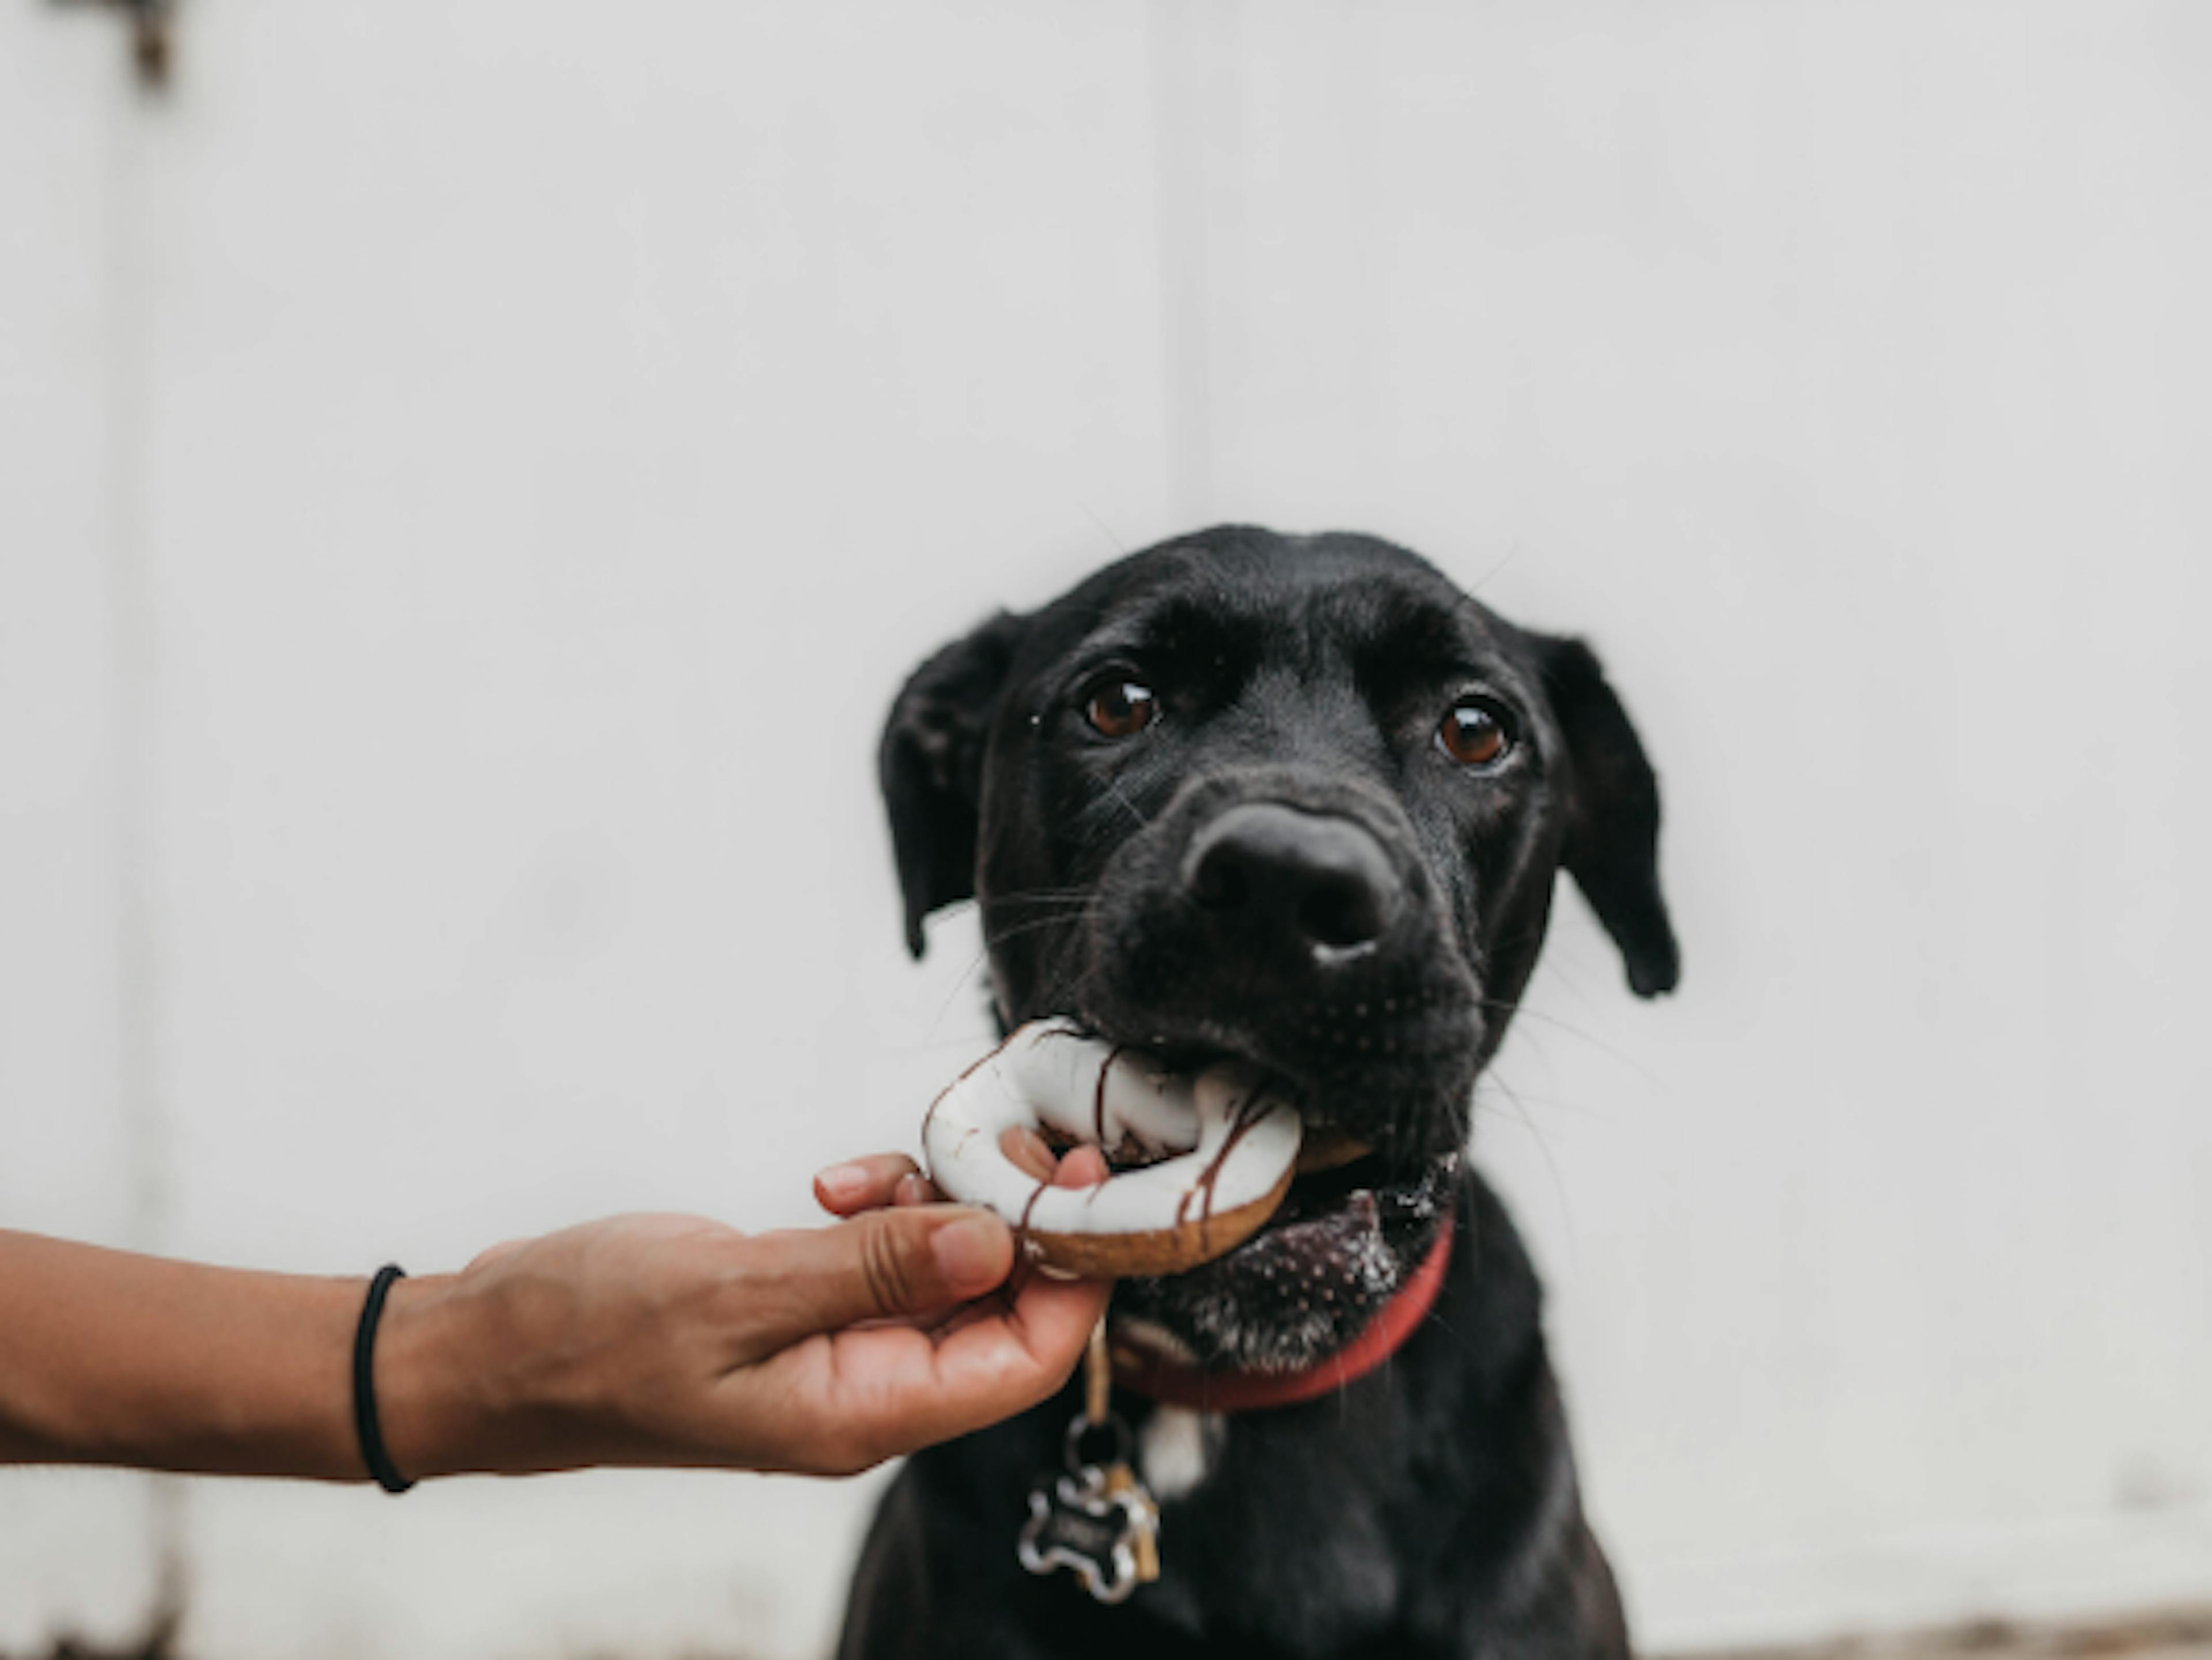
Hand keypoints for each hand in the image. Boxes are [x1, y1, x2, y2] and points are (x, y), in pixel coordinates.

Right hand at [377, 1145, 1109, 1478]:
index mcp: (862, 1415)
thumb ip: (875, 1267)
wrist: (484, 1351)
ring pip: (945, 1272)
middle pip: (1002, 1311)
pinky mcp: (806, 1312)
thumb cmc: (585, 1336)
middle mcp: (866, 1394)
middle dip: (1012, 1219)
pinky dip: (882, 1208)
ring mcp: (836, 1354)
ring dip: (936, 1204)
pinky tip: (831, 1183)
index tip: (1082, 1179)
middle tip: (992, 1137)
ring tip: (877, 1166)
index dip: (1076, 1273)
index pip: (1029, 1358)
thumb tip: (998, 1239)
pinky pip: (887, 1258)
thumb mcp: (737, 1292)